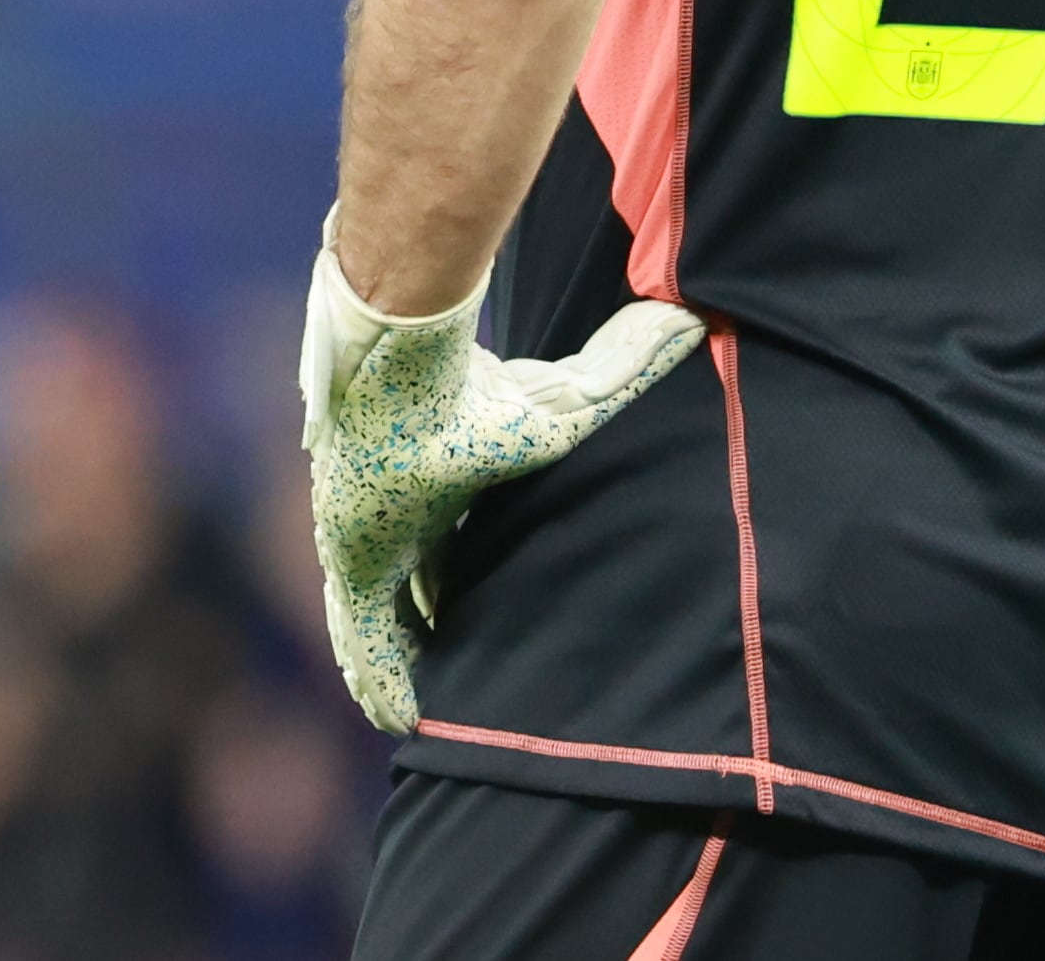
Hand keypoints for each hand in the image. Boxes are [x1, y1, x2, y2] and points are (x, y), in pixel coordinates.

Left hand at [298, 244, 701, 732]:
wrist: (403, 375)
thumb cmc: (477, 391)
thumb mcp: (565, 406)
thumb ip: (627, 366)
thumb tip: (693, 322)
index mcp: (449, 485)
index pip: (456, 545)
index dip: (468, 583)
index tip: (480, 614)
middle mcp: (406, 515)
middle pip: (422, 582)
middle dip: (433, 623)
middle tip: (460, 671)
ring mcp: (369, 539)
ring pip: (388, 616)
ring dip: (403, 658)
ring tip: (424, 712)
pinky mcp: (351, 563)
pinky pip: (366, 637)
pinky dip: (381, 678)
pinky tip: (397, 722)